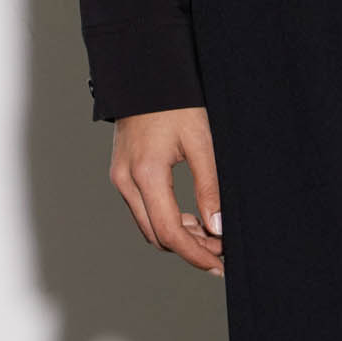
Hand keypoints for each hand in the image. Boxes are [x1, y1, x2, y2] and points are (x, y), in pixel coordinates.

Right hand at [108, 106, 224, 275]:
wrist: (146, 75)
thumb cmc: (176, 102)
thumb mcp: (202, 142)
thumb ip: (210, 187)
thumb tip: (217, 228)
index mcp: (146, 173)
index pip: (170, 232)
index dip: (195, 254)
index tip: (218, 264)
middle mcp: (126, 181)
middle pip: (156, 236)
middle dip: (190, 248)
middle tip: (221, 250)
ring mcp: (120, 178)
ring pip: (148, 227)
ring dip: (177, 236)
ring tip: (210, 234)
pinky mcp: (122, 174)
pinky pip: (142, 211)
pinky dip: (165, 220)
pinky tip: (190, 217)